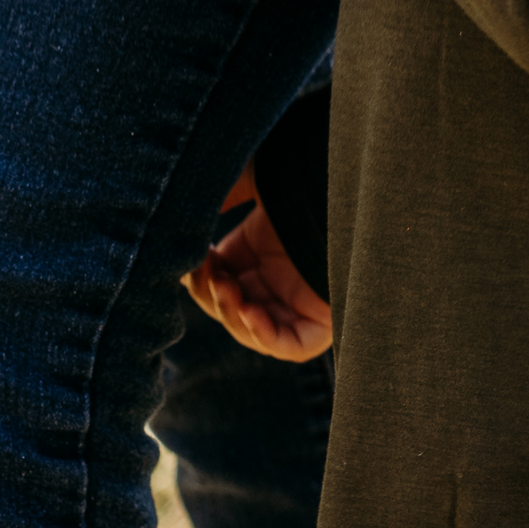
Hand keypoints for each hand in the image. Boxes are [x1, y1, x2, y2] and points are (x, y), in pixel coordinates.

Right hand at [183, 163, 333, 361]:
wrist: (346, 191)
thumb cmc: (304, 182)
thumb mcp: (255, 184)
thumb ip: (221, 195)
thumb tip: (181, 209)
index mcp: (261, 254)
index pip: (219, 281)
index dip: (200, 277)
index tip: (192, 258)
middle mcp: (280, 281)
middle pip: (232, 307)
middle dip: (212, 294)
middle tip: (210, 274)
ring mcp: (300, 303)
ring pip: (253, 329)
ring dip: (231, 313)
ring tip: (226, 288)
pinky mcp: (322, 323)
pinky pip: (289, 345)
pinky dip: (263, 334)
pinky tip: (249, 312)